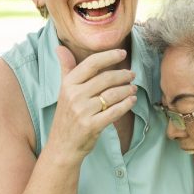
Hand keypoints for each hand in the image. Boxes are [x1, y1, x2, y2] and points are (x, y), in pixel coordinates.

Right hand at [49, 45, 136, 159]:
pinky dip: (126, 104)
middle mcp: (74, 96)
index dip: (109, 56)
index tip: (123, 53)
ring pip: (113, 94)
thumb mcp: (63, 91)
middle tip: (132, 74)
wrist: (62, 146)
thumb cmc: (66, 116)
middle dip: (123, 75)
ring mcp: (82, 111)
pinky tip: (132, 101)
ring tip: (133, 88)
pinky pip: (115, 111)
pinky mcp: (91, 125)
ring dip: (127, 90)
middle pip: (106, 78)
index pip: (92, 63)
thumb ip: (66, 69)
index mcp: (68, 84)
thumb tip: (60, 47)